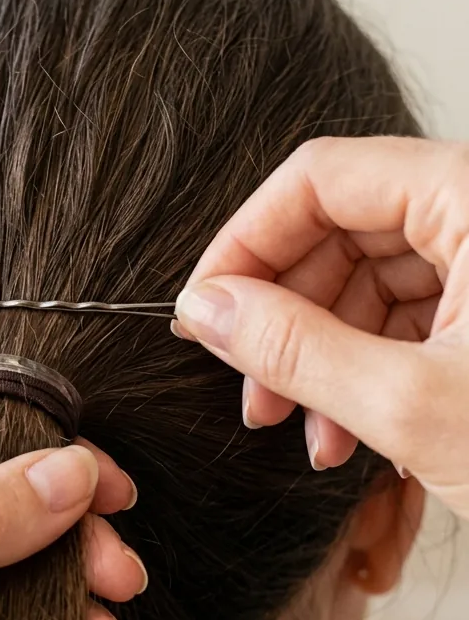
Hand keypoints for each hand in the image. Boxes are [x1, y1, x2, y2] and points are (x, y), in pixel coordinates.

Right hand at [173, 136, 468, 519]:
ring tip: (304, 437)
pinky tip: (348, 441)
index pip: (322, 178)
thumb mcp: (416, 407)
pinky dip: (365, 376)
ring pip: (369, 283)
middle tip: (251, 392)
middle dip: (283, 317)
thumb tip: (208, 309)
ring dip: (319, 360)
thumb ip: (297, 348)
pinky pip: (407, 321)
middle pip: (341, 232)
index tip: (203, 311)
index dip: (246, 241)